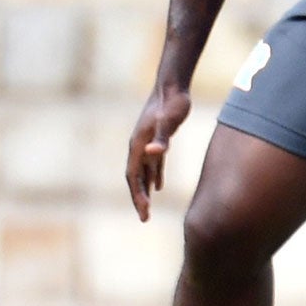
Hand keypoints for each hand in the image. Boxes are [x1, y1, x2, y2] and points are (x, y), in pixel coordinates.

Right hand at [126, 85, 191, 221]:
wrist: (172, 86)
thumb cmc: (171, 104)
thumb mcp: (168, 121)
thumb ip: (162, 138)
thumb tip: (153, 153)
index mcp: (138, 145)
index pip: (133, 176)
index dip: (137, 195)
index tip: (144, 213)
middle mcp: (138, 146)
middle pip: (134, 178)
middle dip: (138, 198)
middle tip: (145, 218)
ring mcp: (146, 143)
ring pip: (142, 172)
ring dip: (144, 190)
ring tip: (148, 208)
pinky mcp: (155, 139)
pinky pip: (151, 164)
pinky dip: (153, 176)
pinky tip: (158, 186)